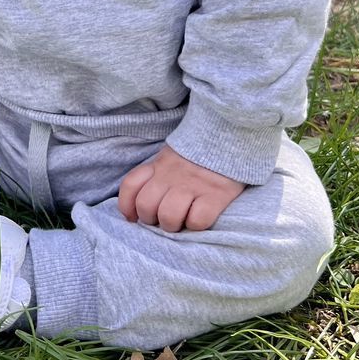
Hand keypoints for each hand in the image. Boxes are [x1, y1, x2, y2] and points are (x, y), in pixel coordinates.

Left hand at [118, 145, 244, 232]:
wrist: (231, 133)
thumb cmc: (200, 152)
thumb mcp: (171, 155)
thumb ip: (156, 173)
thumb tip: (140, 203)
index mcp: (159, 165)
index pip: (131, 184)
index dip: (126, 205)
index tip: (132, 217)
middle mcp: (171, 175)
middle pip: (146, 206)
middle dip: (151, 220)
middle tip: (164, 218)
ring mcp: (193, 185)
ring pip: (168, 217)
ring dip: (174, 225)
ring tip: (183, 221)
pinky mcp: (216, 195)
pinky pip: (198, 221)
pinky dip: (197, 225)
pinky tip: (202, 216)